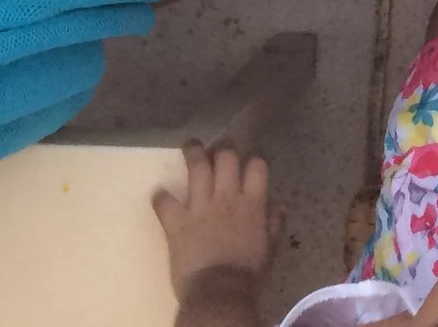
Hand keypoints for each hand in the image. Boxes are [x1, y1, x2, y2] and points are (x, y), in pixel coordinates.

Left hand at [153, 140, 273, 300]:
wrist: (218, 293)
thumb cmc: (248, 275)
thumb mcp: (270, 250)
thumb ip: (275, 224)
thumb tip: (278, 205)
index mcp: (252, 204)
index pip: (257, 166)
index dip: (253, 161)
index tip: (250, 163)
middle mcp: (226, 197)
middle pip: (226, 157)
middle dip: (223, 148)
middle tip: (219, 148)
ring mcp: (199, 207)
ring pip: (197, 167)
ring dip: (193, 152)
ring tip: (190, 145)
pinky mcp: (176, 222)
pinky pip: (164, 202)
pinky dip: (161, 198)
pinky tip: (159, 195)